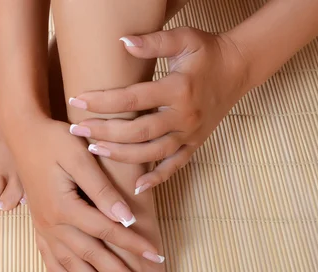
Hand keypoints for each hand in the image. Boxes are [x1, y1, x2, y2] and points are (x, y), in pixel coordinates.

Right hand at [3, 117, 164, 271]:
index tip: (156, 256)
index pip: (107, 231)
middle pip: (90, 256)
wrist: (22, 134)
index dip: (133, 245)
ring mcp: (43, 227)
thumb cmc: (54, 140)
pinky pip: (49, 258)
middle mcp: (52, 223)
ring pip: (70, 264)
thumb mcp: (80, 157)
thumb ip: (102, 190)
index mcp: (64, 207)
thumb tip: (125, 219)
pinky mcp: (38, 225)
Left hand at [69, 27, 249, 193]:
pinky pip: (174, 166)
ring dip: (121, 155)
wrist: (240, 68)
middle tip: (77, 130)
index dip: (103, 101)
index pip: (133, 98)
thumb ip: (154, 41)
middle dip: (104, 132)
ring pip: (151, 153)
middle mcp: (184, 116)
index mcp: (178, 89)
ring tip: (94, 151)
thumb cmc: (208, 51)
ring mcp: (190, 134)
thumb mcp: (184, 38)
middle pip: (138, 132)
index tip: (77, 101)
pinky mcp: (195, 145)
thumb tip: (123, 42)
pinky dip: (156, 179)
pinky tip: (136, 188)